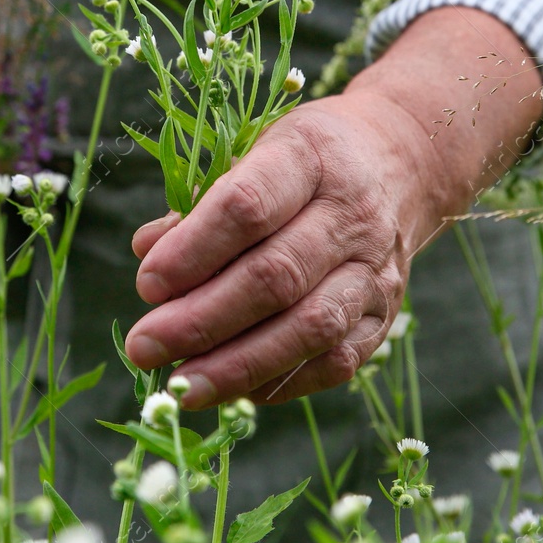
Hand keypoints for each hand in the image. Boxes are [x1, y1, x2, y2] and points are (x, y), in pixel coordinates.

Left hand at [122, 7, 542, 409]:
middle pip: (275, 277)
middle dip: (201, 320)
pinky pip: (334, 362)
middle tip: (145, 346)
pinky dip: (278, 382)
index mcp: (310, 157)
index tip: (147, 284)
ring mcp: (375, 271)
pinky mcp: (385, 316)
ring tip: (181, 386)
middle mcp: (351, 216)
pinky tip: (230, 391)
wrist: (398, 166)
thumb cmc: (304, 162)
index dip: (193, 250)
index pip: (248, 206)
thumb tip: (147, 250)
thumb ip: (200, 204)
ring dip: (237, 365)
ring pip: (309, 328)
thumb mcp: (252, 152)